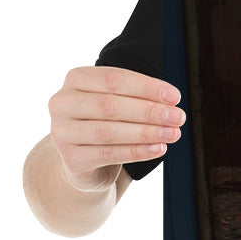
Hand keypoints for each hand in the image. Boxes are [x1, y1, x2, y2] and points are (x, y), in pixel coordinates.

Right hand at [49, 66, 184, 190]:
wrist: (85, 161)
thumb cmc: (106, 122)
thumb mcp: (117, 102)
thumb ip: (138, 96)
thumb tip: (171, 100)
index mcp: (76, 79)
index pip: (114, 79)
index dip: (146, 87)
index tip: (174, 96)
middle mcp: (63, 103)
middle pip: (110, 105)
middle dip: (149, 111)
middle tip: (177, 117)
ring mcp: (62, 132)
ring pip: (109, 131)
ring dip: (146, 132)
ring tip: (172, 133)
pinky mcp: (71, 158)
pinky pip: (109, 154)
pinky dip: (137, 151)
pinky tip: (158, 149)